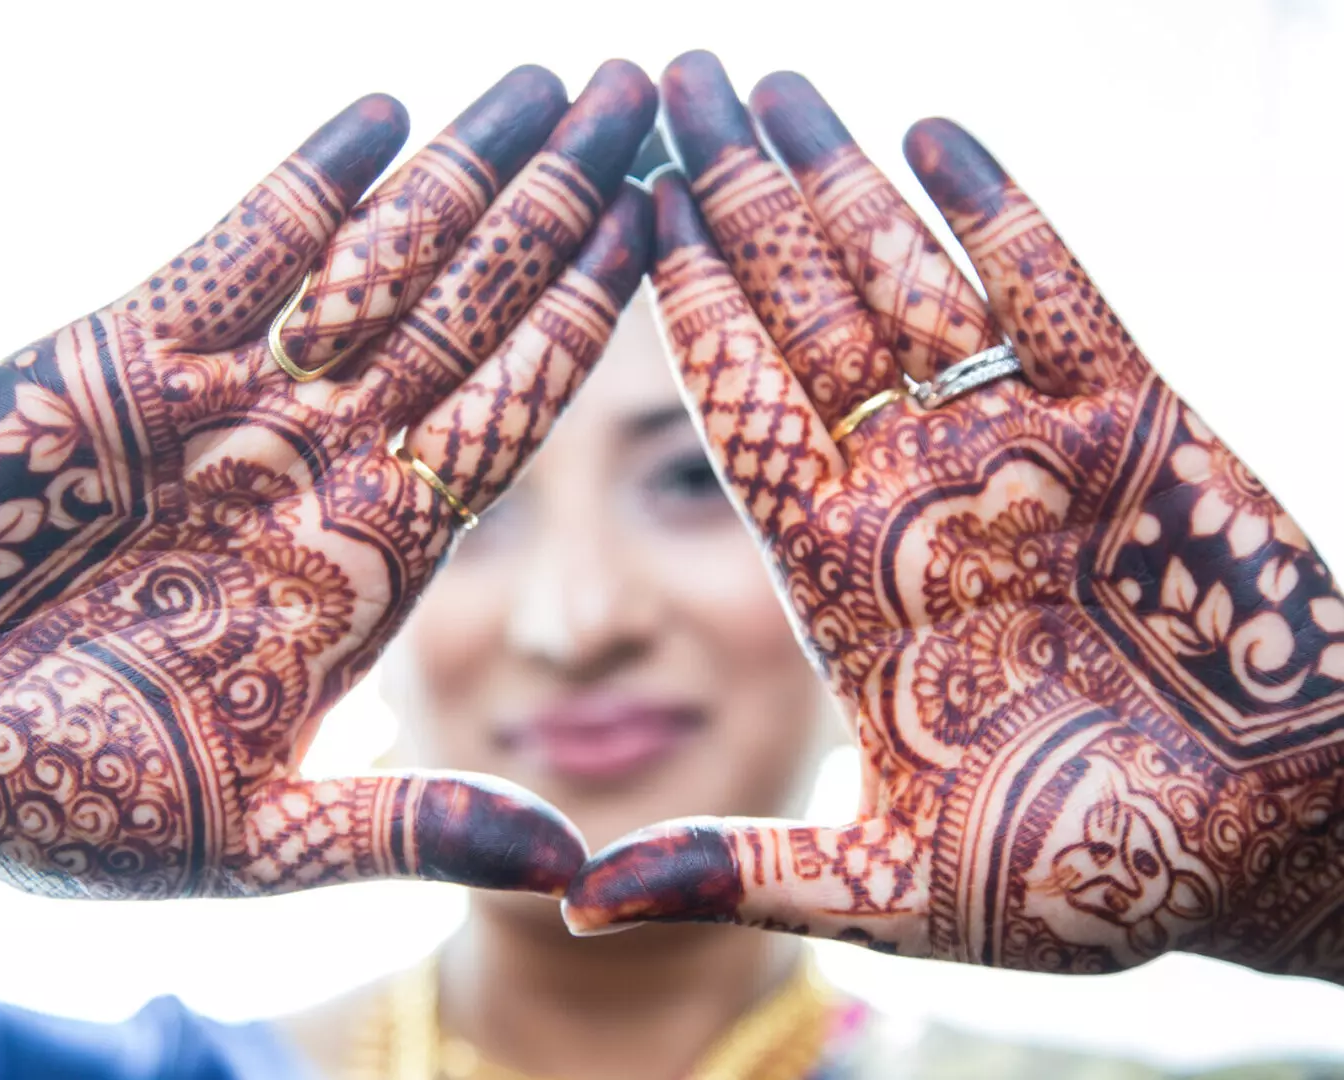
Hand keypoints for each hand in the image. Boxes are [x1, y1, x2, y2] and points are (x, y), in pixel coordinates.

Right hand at [0, 62, 654, 935]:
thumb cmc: (55, 805)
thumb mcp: (247, 838)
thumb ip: (405, 830)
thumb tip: (572, 874)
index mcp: (366, 563)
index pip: (512, 415)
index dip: (588, 321)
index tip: (665, 229)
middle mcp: (317, 463)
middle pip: (469, 310)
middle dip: (555, 206)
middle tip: (639, 99)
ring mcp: (227, 402)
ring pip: (370, 263)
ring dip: (458, 171)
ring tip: (544, 79)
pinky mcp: (120, 358)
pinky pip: (233, 253)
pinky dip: (305, 185)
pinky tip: (384, 116)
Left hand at [563, 52, 1343, 980]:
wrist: (1272, 848)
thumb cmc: (1090, 877)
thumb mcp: (893, 885)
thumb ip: (739, 873)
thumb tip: (571, 907)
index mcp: (840, 579)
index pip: (735, 416)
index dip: (678, 312)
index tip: (616, 208)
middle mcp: (911, 491)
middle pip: (800, 320)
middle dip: (737, 203)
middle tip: (669, 87)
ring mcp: (1016, 446)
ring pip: (911, 286)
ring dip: (844, 184)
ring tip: (772, 83)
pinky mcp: (1135, 421)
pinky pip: (1058, 295)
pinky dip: (1004, 215)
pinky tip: (934, 134)